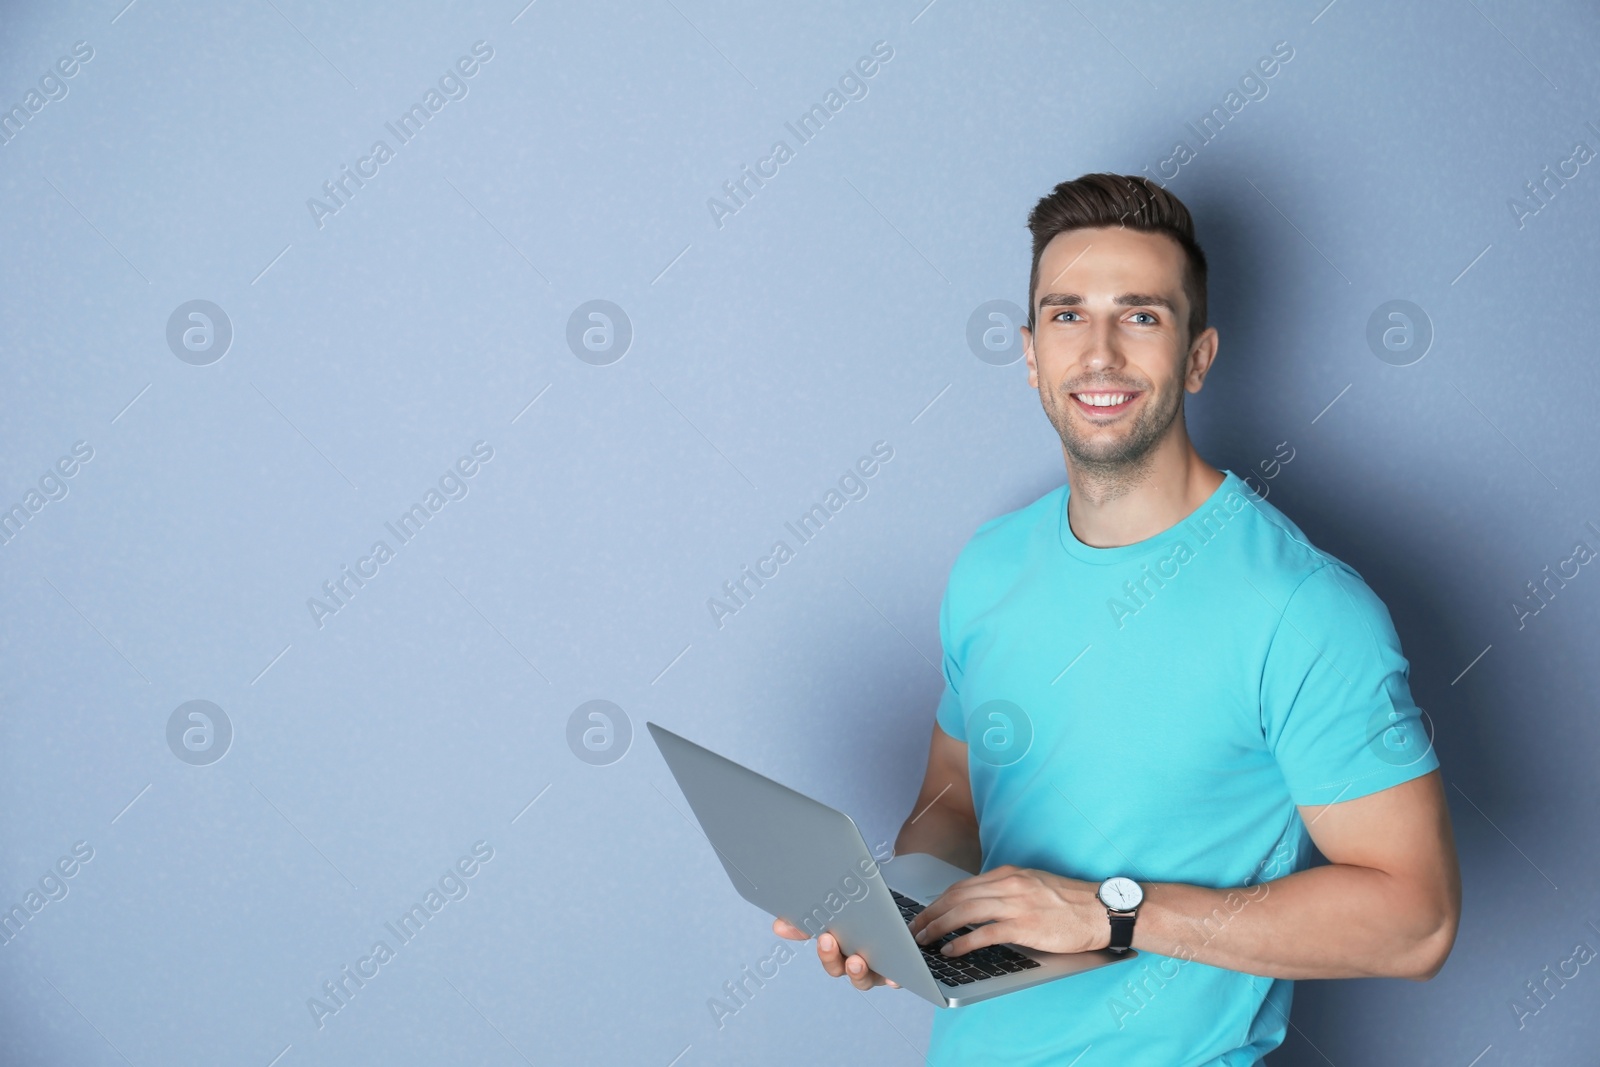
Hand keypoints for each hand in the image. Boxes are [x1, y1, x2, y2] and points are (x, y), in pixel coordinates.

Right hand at [772, 917, 899, 990]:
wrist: (896, 923)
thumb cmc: (865, 921)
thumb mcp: (840, 914)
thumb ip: (810, 922)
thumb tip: (779, 926)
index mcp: (841, 951)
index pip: (828, 956)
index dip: (824, 951)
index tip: (823, 936)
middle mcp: (856, 964)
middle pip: (841, 969)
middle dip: (833, 957)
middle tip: (829, 941)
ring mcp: (876, 970)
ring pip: (863, 979)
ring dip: (857, 971)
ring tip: (856, 960)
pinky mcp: (898, 972)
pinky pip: (896, 980)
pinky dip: (892, 980)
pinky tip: (892, 976)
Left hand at [906, 865, 1108, 956]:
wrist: (1101, 910)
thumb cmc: (1070, 902)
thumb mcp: (1034, 885)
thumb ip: (1008, 891)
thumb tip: (980, 905)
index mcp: (1009, 874)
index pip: (963, 885)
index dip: (939, 900)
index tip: (925, 912)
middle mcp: (1008, 884)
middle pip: (957, 896)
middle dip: (930, 913)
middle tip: (914, 928)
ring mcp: (1016, 904)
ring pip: (964, 912)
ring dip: (939, 927)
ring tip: (924, 940)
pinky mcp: (1024, 925)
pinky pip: (984, 933)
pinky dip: (962, 941)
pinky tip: (951, 950)